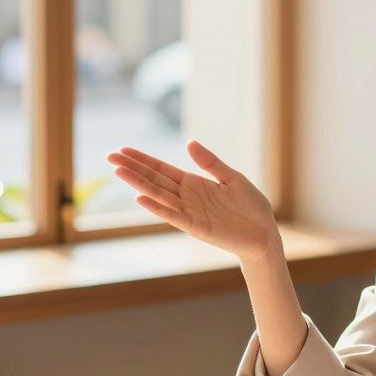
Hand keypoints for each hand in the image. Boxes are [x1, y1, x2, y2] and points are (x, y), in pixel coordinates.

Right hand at [107, 141, 278, 261]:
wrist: (265, 234)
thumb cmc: (251, 207)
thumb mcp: (232, 178)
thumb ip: (210, 163)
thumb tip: (188, 142)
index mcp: (194, 183)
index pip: (162, 169)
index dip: (142, 159)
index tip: (122, 150)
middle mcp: (187, 197)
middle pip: (154, 180)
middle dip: (132, 168)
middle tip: (109, 157)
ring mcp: (189, 212)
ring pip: (158, 195)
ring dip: (138, 184)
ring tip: (119, 171)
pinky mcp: (197, 227)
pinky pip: (173, 216)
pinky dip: (157, 207)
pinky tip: (140, 198)